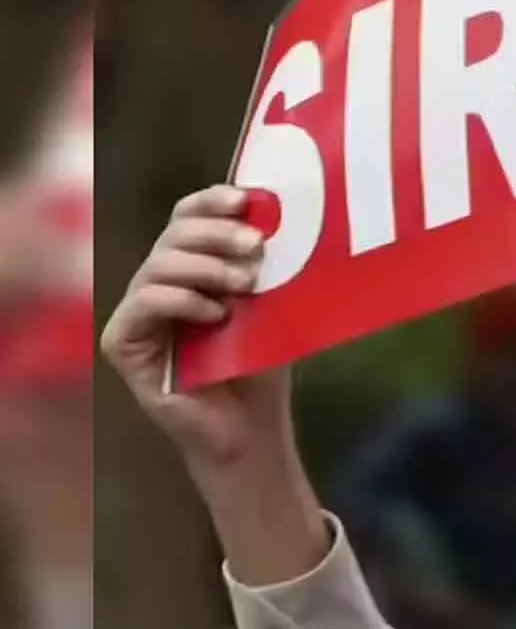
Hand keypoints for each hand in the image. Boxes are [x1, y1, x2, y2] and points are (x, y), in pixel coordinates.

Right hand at [100, 184, 287, 469]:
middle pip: (173, 236)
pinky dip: (182, 301)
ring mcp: (136, 315)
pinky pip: (144, 305)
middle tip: (256, 245)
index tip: (246, 199)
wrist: (251, 429)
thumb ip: (266, 267)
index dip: (210, 202)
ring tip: (246, 284)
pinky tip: (216, 315)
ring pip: (158, 266)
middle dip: (216, 233)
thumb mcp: (271, 308)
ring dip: (206, 267)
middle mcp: (157, 285)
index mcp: (190, 269)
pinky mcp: (123, 345)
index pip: (187, 219)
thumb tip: (279, 219)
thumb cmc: (261, 368)